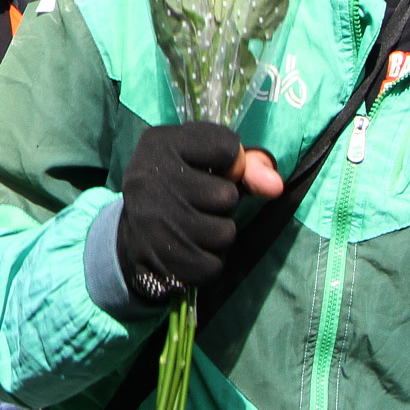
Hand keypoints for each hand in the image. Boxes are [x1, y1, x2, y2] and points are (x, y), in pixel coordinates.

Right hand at [114, 123, 281, 306]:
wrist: (133, 233)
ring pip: (223, 233)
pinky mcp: (155, 257)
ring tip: (195, 227)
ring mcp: (150, 219)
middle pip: (227, 196)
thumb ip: (250, 166)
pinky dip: (208, 261)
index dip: (232, 163)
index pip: (227, 147)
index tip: (211, 169)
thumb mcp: (209, 163)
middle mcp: (148, 177)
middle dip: (223, 204)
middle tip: (199, 204)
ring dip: (217, 234)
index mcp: (160, 143)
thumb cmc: (182, 187)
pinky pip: (212, 265)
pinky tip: (189, 249)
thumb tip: (276, 187)